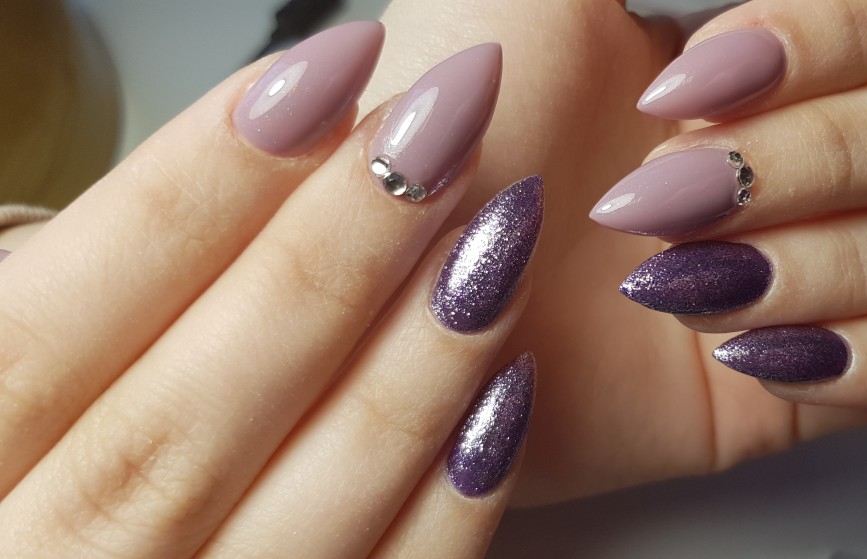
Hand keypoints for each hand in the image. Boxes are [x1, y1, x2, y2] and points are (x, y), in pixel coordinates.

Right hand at [0, 23, 539, 556]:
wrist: (101, 547)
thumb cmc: (57, 434)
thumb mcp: (31, 356)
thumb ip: (100, 286)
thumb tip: (283, 136)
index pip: (45, 330)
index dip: (194, 188)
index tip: (331, 71)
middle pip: (185, 422)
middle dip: (332, 259)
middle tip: (445, 129)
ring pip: (297, 518)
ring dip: (416, 366)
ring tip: (498, 230)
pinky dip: (452, 499)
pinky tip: (509, 382)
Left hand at [366, 0, 866, 504]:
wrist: (395, 315)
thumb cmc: (437, 155)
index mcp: (749, 62)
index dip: (836, 39)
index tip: (686, 83)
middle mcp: (790, 158)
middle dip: (810, 159)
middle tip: (662, 194)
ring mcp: (802, 269)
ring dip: (813, 260)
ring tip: (675, 282)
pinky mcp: (794, 379)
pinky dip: (844, 357)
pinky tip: (734, 347)